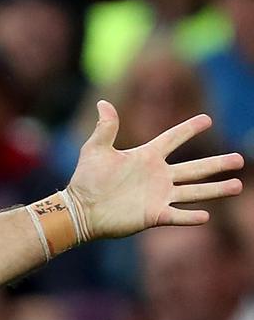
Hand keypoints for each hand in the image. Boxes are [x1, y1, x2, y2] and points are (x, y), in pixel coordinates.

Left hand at [67, 100, 244, 238]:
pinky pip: (177, 216)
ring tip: (237, 185)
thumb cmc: (87, 179)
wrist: (80, 208)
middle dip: (217, 164)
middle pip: (194, 168)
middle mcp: (158, 176)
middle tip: (240, 159)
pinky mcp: (153, 215)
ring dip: (215, 189)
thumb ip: (106, 128)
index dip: (188, 129)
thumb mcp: (95, 150)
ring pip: (194, 192)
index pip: (172, 139)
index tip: (207, 119)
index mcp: (146, 157)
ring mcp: (158, 196)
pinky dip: (190, 217)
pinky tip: (206, 216)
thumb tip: (103, 102)